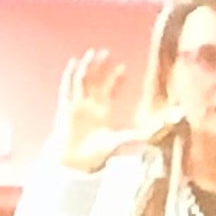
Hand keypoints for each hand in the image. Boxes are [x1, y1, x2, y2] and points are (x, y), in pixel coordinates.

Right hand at [54, 52, 132, 171]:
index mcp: (102, 112)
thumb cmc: (94, 155)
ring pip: (82, 81)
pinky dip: (69, 75)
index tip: (122, 68)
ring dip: (87, 67)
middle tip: (106, 53)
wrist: (74, 162)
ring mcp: (77, 105)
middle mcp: (90, 106)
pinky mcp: (66, 108)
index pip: (109, 90)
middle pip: (96, 81)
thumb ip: (131, 138)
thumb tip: (149, 136)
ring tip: (92, 53)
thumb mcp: (116, 143)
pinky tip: (73, 63)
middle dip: (101, 67)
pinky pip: (67, 88)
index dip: (115, 79)